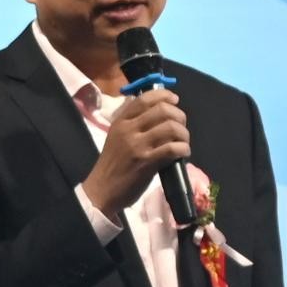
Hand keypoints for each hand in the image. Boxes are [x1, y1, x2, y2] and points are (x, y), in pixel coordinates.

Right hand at [80, 89, 189, 217]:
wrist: (102, 190)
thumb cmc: (113, 163)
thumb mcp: (117, 136)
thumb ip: (134, 122)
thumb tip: (159, 111)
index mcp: (121, 121)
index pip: (145, 99)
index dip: (164, 95)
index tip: (174, 100)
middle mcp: (129, 130)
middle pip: (162, 110)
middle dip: (179, 116)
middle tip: (181, 126)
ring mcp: (138, 146)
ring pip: (171, 127)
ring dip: (184, 134)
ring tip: (183, 142)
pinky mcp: (146, 162)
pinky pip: (173, 148)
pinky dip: (183, 148)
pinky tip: (183, 153)